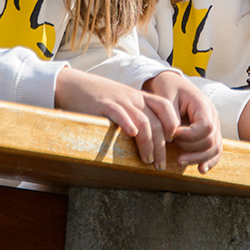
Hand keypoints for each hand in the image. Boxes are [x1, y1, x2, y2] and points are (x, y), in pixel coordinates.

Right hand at [54, 67, 178, 169]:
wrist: (76, 85)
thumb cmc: (100, 98)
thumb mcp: (123, 101)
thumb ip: (136, 114)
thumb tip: (150, 139)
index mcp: (140, 97)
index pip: (165, 107)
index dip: (172, 124)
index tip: (172, 142)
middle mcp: (134, 98)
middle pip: (156, 121)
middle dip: (161, 146)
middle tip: (160, 164)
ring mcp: (120, 101)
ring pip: (143, 121)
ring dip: (148, 143)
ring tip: (147, 160)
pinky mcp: (104, 105)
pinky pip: (119, 113)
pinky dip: (127, 123)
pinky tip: (131, 134)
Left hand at [143, 71, 221, 172]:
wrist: (171, 83)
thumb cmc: (168, 87)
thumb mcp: (166, 96)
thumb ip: (170, 116)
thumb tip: (173, 135)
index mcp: (203, 105)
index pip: (206, 127)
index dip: (189, 136)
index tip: (173, 135)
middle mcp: (212, 116)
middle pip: (210, 140)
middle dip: (191, 149)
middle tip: (172, 148)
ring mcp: (213, 126)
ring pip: (214, 148)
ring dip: (198, 158)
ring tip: (179, 162)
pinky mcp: (209, 134)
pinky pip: (215, 150)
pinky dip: (209, 161)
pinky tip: (200, 170)